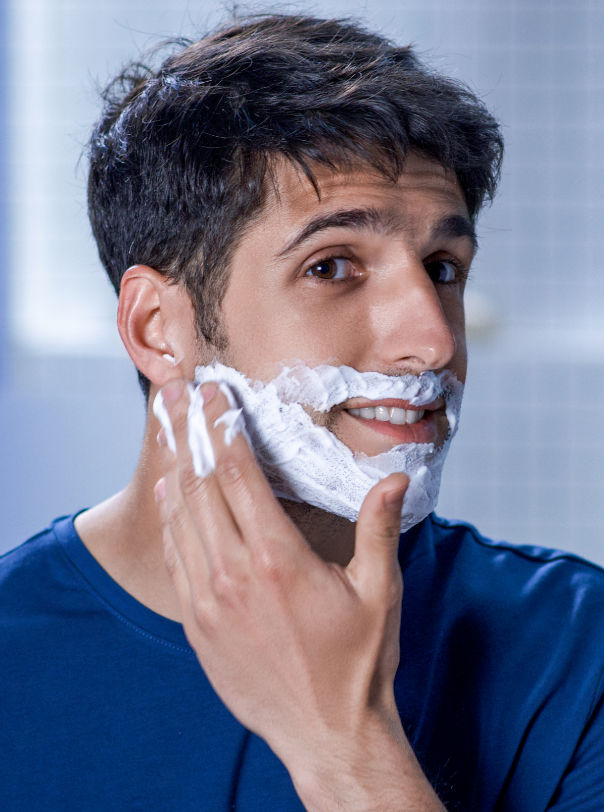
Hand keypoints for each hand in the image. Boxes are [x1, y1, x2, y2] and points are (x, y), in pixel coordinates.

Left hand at [155, 379, 443, 810]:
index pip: (238, 476)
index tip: (215, 396)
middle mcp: (234, 575)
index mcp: (278, 559)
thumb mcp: (379, 591)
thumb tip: (396, 478)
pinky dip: (168, 519)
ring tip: (168, 431)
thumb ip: (378, 528)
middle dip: (190, 435)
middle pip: (200, 487)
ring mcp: (208, 602)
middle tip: (178, 398)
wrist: (327, 735)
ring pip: (180, 518)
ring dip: (173, 470)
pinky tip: (168, 494)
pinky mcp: (196, 626)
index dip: (224, 429)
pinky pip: (174, 558)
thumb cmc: (359, 662)